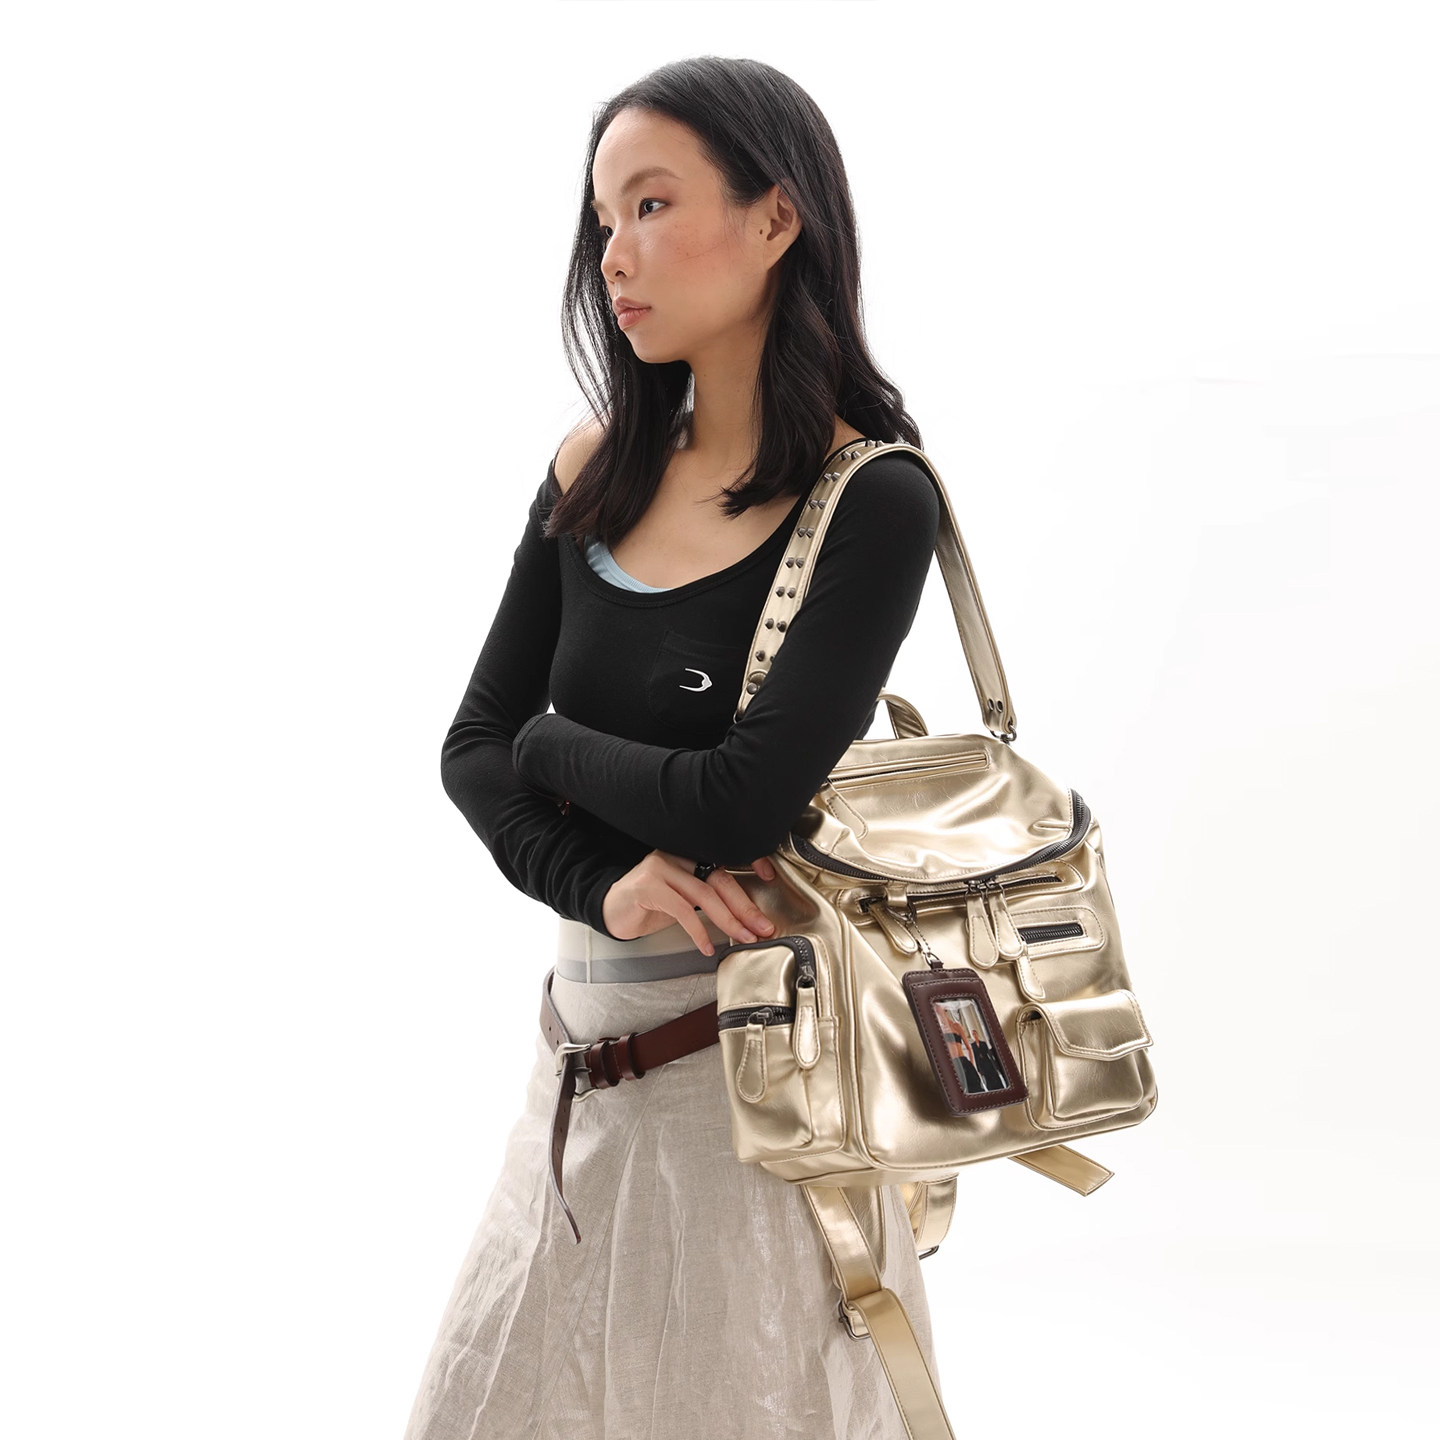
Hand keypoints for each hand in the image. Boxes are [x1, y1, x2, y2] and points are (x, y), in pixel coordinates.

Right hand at [600, 851, 780, 953]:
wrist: (610, 911)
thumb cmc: (648, 906)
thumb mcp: (683, 900)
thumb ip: (707, 899)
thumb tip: (744, 918)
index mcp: (687, 855)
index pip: (724, 859)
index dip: (750, 864)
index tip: (770, 877)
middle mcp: (675, 855)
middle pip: (719, 879)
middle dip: (745, 906)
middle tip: (763, 927)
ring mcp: (660, 868)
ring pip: (704, 893)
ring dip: (728, 920)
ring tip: (743, 938)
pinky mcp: (647, 886)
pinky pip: (681, 909)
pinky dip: (697, 930)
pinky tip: (706, 946)